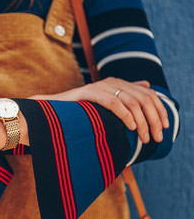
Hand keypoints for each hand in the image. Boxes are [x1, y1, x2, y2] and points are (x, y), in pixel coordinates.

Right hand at [29, 77, 168, 143]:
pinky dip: (124, 115)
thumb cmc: (80, 112)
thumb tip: (147, 85)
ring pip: (131, 101)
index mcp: (117, 84)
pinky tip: (130, 127)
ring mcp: (99, 86)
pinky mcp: (89, 92)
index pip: (147, 93)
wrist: (53, 111)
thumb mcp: (106, 106)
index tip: (165, 126)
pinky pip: (113, 102)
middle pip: (143, 97)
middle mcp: (110, 82)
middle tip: (156, 137)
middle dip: (154, 119)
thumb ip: (125, 97)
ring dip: (141, 121)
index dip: (160, 109)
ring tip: (143, 137)